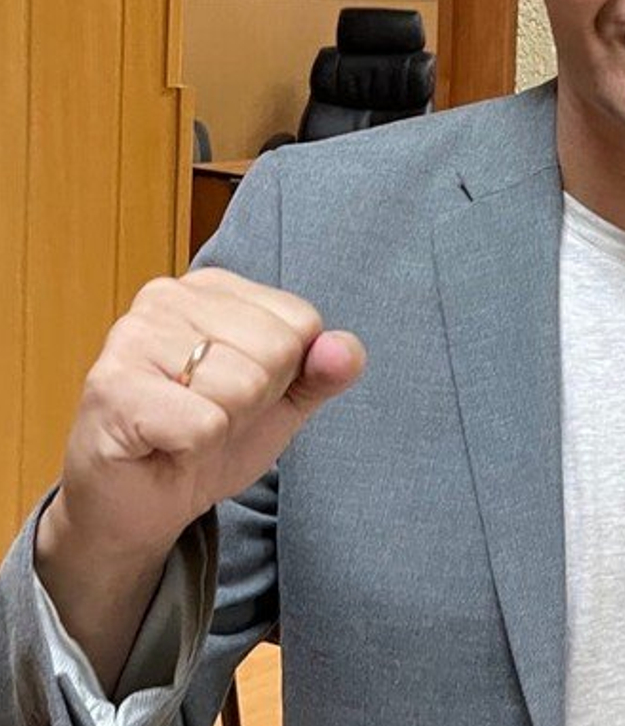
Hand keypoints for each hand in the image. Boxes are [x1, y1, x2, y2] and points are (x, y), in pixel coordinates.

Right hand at [43, 267, 364, 564]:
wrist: (142, 503)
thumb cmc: (207, 439)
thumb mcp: (284, 402)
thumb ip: (323, 372)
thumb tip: (345, 350)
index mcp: (214, 288)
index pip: (302, 320)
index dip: (286, 374)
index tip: (240, 394)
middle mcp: (167, 297)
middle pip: (276, 350)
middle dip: (255, 401)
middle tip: (210, 416)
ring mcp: (132, 337)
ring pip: (242, 387)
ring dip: (223, 426)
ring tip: (186, 429)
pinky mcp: (112, 387)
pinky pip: (203, 424)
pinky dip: (195, 449)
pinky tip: (164, 444)